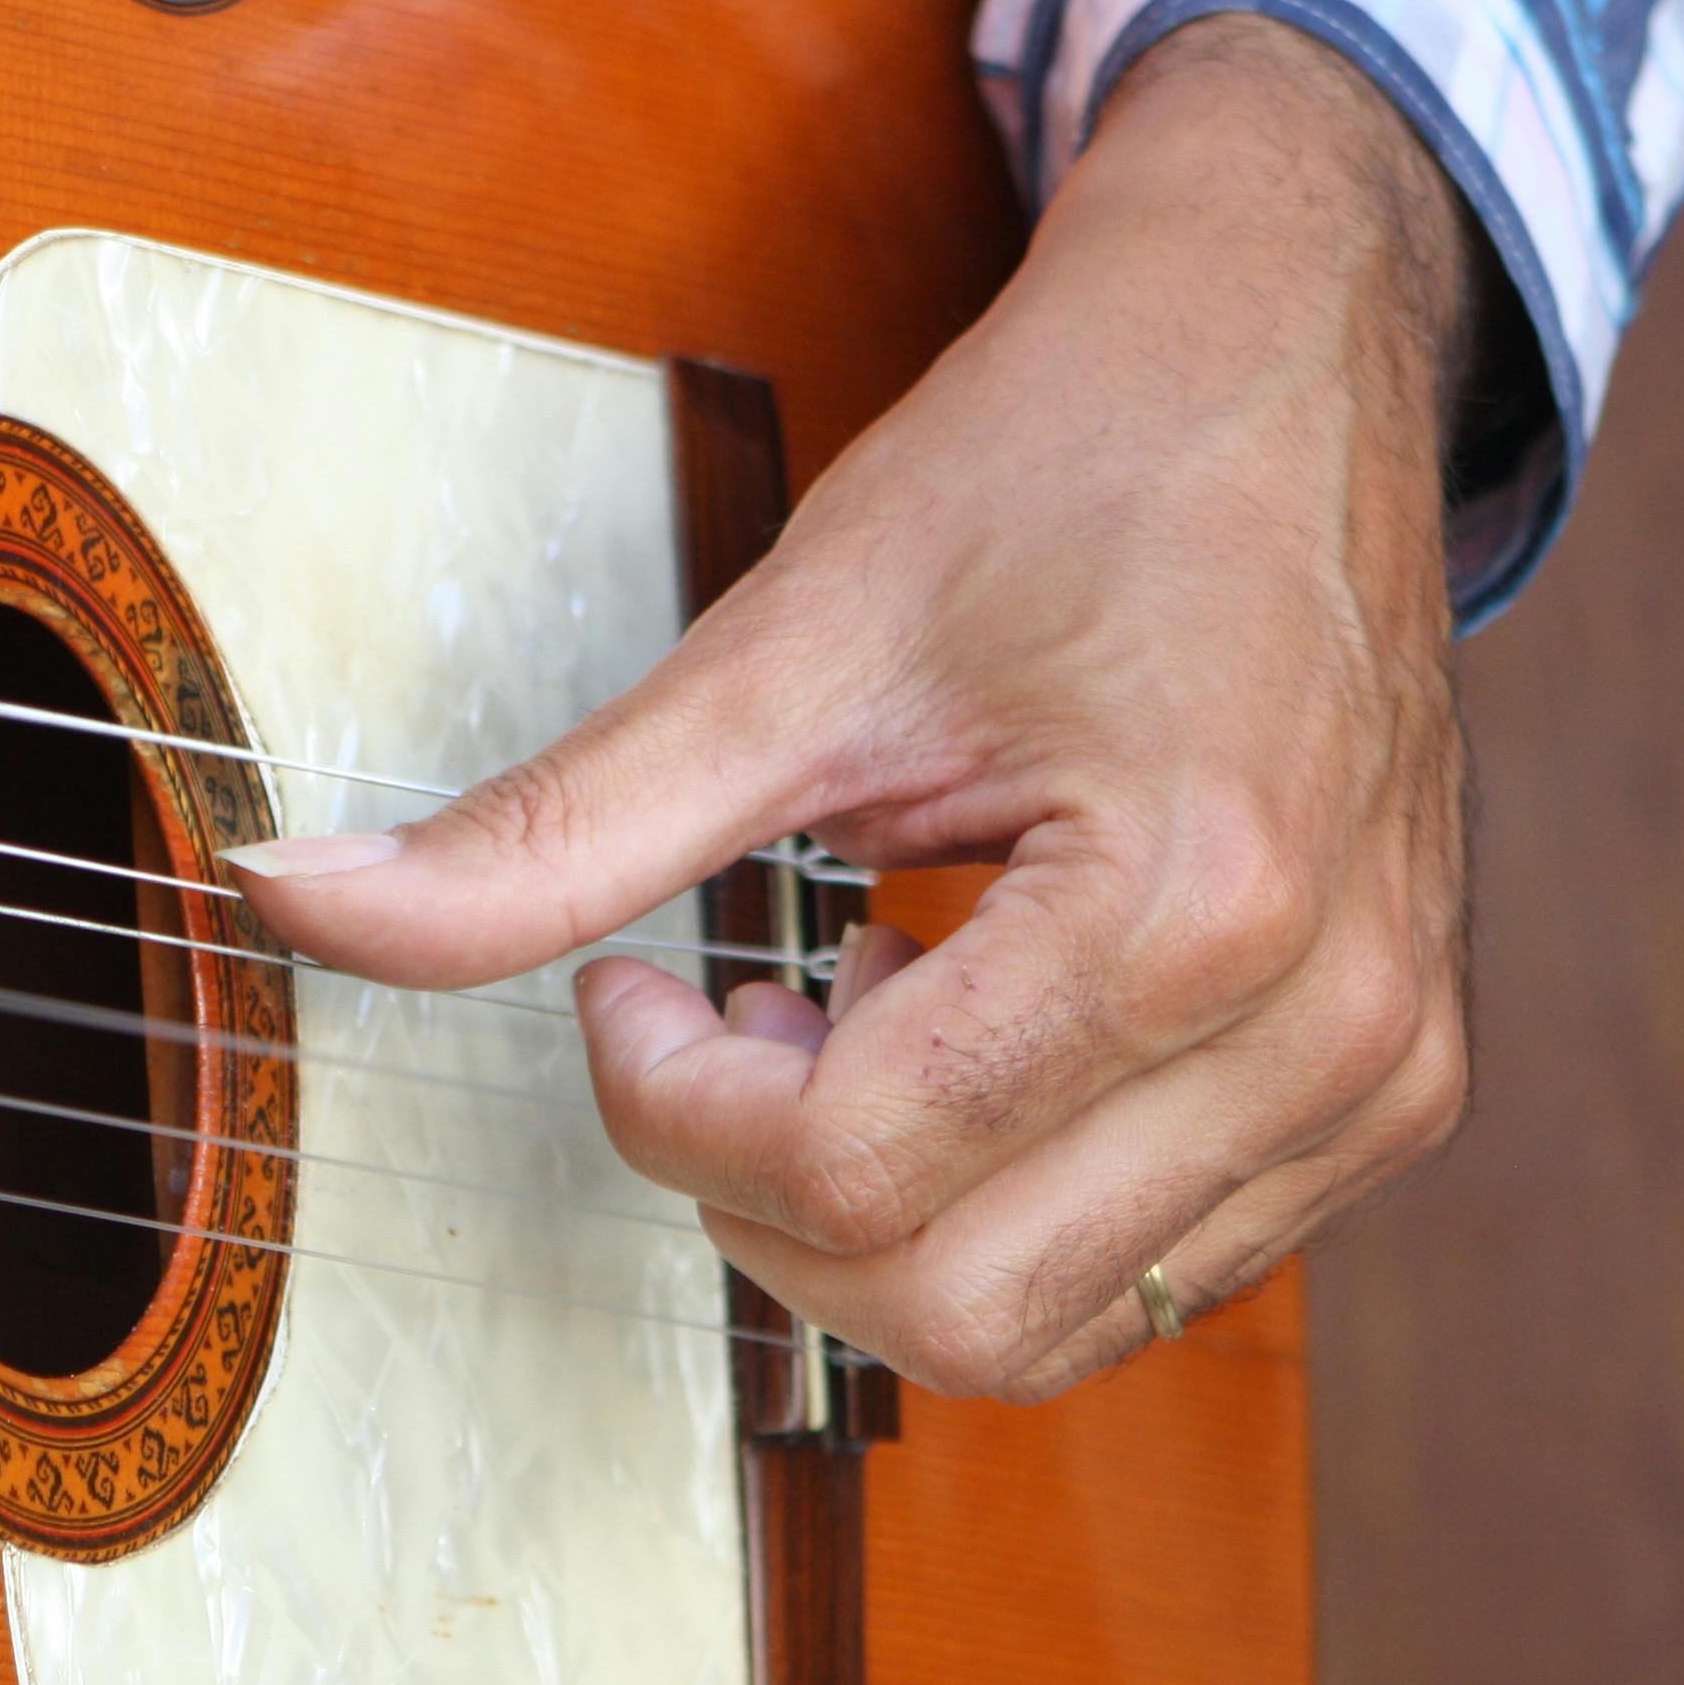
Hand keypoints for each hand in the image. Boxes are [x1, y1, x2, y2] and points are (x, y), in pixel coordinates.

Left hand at [230, 16, 1475, 1401]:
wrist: (1289, 354)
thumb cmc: (1065, 463)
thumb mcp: (783, 641)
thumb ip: (548, 829)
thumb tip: (293, 901)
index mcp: (1191, 904)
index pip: (847, 1171)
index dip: (669, 1105)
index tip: (628, 985)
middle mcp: (1323, 1028)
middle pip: (949, 1308)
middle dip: (764, 1196)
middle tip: (725, 1021)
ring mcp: (1379, 1081)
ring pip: (1047, 1331)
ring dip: (885, 1212)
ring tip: (852, 1005)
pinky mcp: (1390, 1099)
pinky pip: (1145, 1274)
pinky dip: (1000, 1200)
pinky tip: (961, 1023)